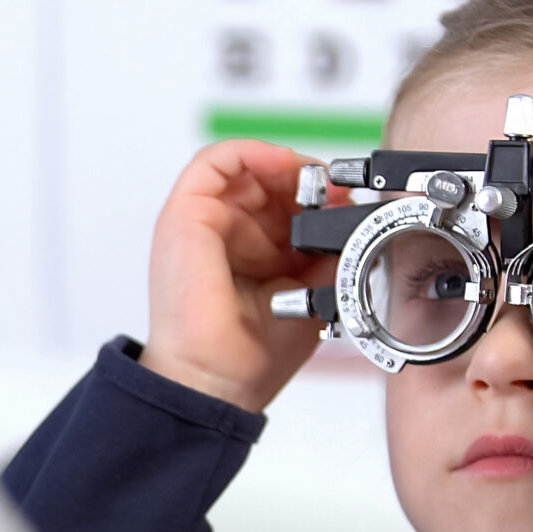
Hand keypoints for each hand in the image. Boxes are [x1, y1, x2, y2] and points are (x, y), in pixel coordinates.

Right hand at [139, 140, 339, 411]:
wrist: (218, 379)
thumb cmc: (252, 353)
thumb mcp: (311, 294)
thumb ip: (327, 253)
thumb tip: (348, 215)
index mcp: (248, 252)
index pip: (280, 202)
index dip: (316, 195)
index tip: (344, 201)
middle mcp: (221, 233)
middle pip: (265, 179)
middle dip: (305, 179)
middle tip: (336, 191)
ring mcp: (200, 221)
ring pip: (244, 166)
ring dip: (284, 164)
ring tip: (313, 180)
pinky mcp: (185, 214)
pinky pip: (215, 160)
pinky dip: (254, 152)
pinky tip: (286, 168)